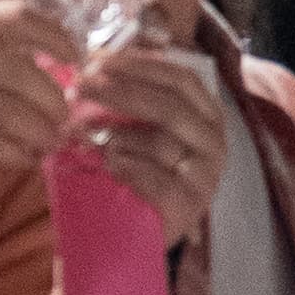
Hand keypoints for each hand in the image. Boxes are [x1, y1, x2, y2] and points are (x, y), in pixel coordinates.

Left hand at [65, 36, 230, 241]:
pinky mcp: (188, 205)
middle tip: (81, 86)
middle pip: (169, 106)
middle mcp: (214, 143)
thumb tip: (94, 61)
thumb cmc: (143, 171)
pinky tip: (107, 163)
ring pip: (160, 142)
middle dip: (120, 92)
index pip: (181, 79)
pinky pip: (154, 179)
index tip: (100, 60)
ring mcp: (204, 176)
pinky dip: (126, 167)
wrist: (143, 233)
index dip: (141, 65)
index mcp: (208, 116)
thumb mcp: (144, 129)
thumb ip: (131, 98)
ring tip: (83, 132)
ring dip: (115, 133)